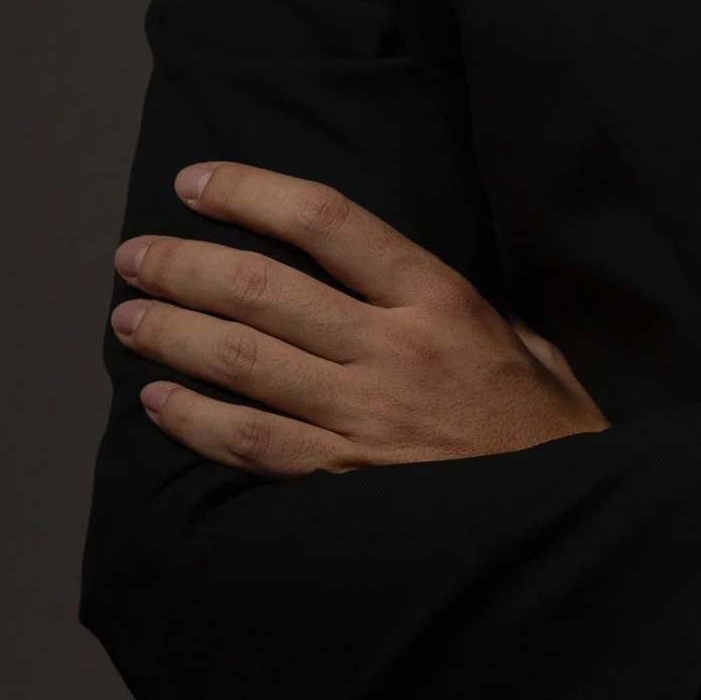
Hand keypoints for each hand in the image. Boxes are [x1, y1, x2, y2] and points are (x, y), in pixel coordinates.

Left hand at [111, 163, 607, 475]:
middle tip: (134, 256)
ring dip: (173, 335)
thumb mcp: (519, 333)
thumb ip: (448, 297)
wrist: (572, 516)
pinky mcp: (345, 482)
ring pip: (243, 363)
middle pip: (263, 291)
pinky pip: (251, 445)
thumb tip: (377, 267)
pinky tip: (158, 401)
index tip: (195, 182)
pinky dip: (195, 421)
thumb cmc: (546, 422)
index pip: (328, 221)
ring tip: (128, 318)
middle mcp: (394, 352)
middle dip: (184, 266)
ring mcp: (365, 421)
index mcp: (440, 300)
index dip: (250, 192)